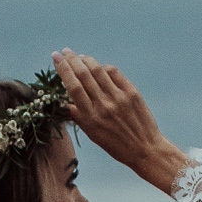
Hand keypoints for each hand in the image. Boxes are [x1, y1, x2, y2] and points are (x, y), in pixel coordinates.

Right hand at [51, 50, 189, 194]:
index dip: (63, 69)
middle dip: (71, 59)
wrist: (145, 150)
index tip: (56, 58)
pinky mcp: (131, 92)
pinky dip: (103, 67)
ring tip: (79, 56)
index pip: (73, 87)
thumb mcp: (93, 136)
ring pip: (98, 70)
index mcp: (91, 118)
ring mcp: (118, 98)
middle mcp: (103, 106)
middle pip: (83, 75)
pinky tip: (98, 67)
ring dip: (86, 60)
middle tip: (65, 51)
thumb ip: (79, 117)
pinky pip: (114, 73)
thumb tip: (64, 102)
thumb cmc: (116, 145)